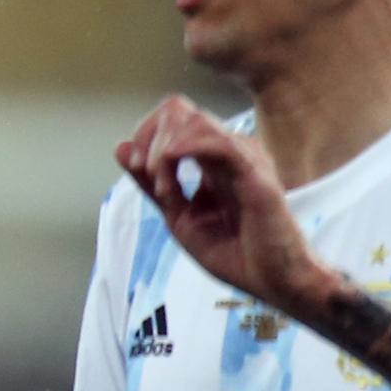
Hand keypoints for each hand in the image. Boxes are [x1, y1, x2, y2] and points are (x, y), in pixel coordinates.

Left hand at [115, 95, 334, 314]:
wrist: (268, 280)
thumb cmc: (232, 251)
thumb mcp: (177, 215)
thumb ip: (151, 182)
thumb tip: (121, 147)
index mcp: (213, 158)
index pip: (174, 116)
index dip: (145, 134)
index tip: (135, 167)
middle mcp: (230, 151)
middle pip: (180, 110)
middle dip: (149, 136)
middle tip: (144, 172)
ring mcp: (246, 158)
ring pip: (195, 121)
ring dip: (163, 149)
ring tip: (162, 185)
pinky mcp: (256, 173)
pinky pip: (219, 142)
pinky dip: (184, 151)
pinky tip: (172, 167)